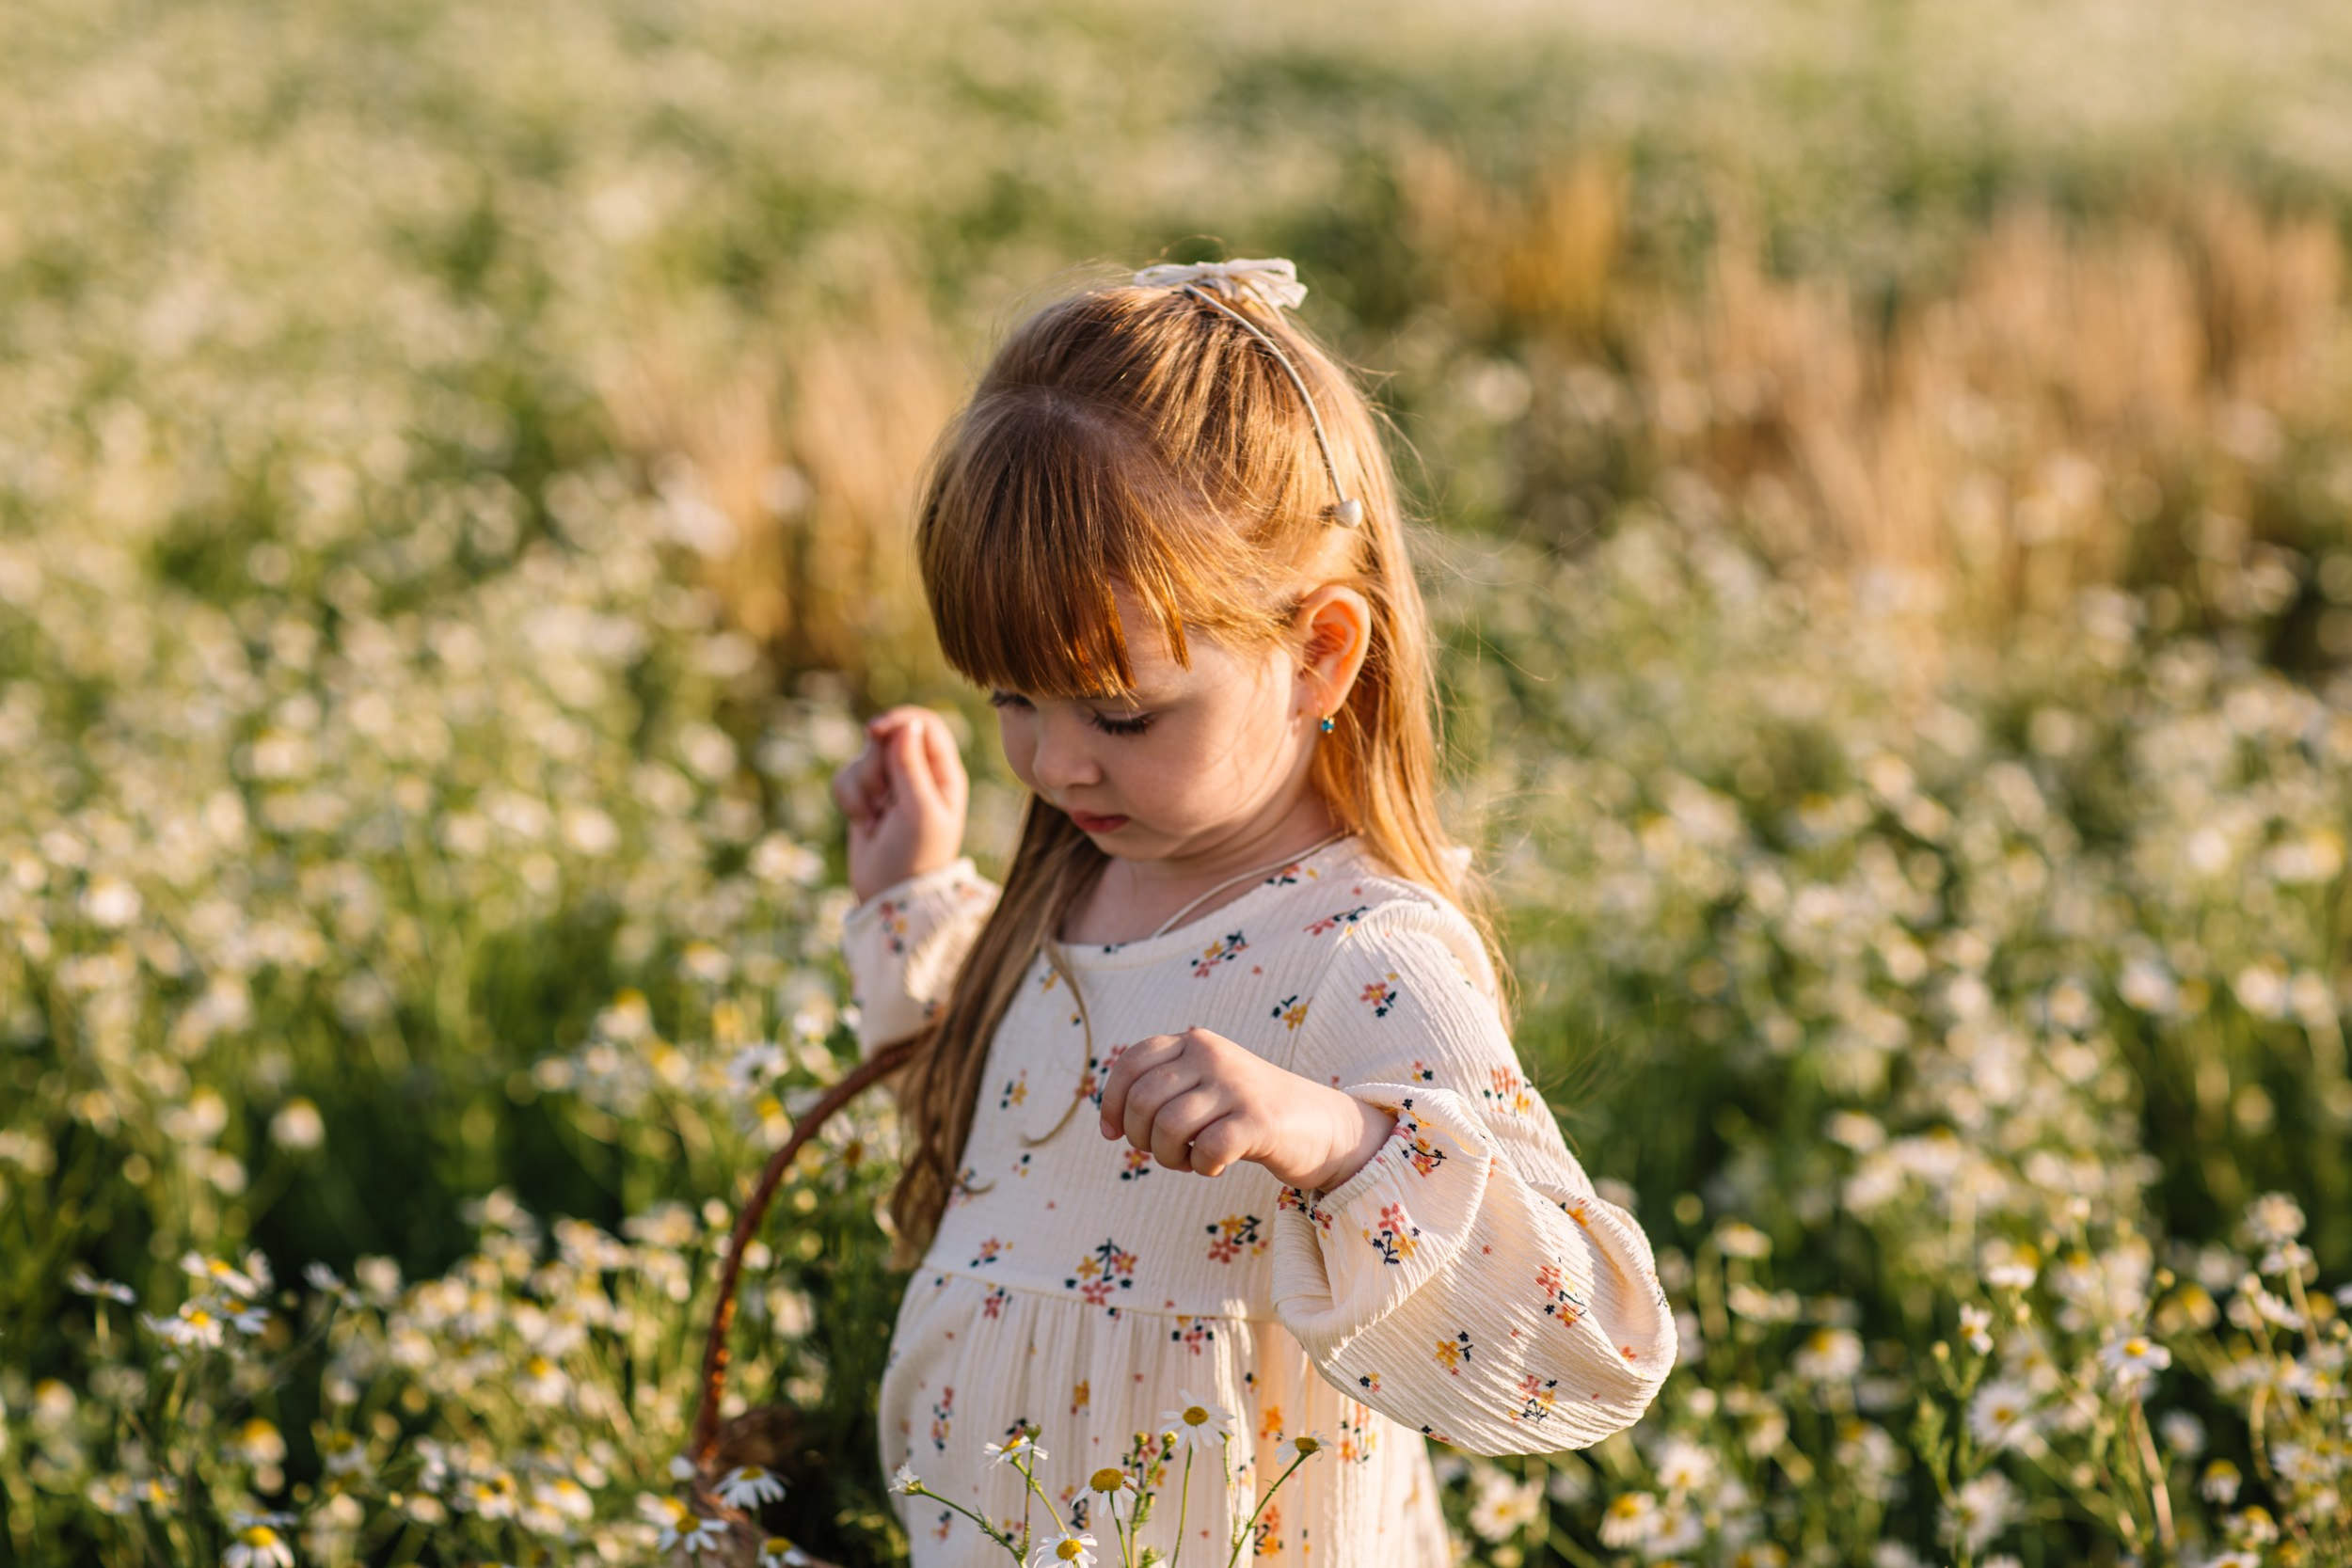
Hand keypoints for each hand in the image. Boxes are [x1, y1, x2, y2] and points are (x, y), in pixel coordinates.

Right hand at [831, 706, 970, 904]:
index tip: (874, 731)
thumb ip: (912, 766)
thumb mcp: (919, 811)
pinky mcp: (866, 797)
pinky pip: (846, 777)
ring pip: (862, 758)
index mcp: (943, 773)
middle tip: (881, 800)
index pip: (924, 724)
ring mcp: (891, 784)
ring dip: (861, 788)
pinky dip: (849, 798)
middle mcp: (919, 773)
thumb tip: (908, 725)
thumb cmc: (915, 857)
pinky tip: (863, 822)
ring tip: (874, 818)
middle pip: (887, 738)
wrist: (889, 895)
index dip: (898, 720)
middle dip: (874, 766)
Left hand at [1095, 1027, 1395, 1192]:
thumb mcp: (1204, 1085)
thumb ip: (1164, 1087)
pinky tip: (1215, 1167)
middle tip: (1164, 1153)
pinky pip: (1205, 1149)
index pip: (1131, 1063)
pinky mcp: (1259, 1120)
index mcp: (1196, 1042)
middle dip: (1142, 1138)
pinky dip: (1202, 1168)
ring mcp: (1237, 1085)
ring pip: (1168, 1127)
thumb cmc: (1249, 1112)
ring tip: (1188, 1161)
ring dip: (1168, 1158)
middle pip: (1144, 1100)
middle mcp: (1214, 1055)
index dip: (1113, 1103)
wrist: (1321, 1125)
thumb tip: (1110, 1119)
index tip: (1113, 1135)